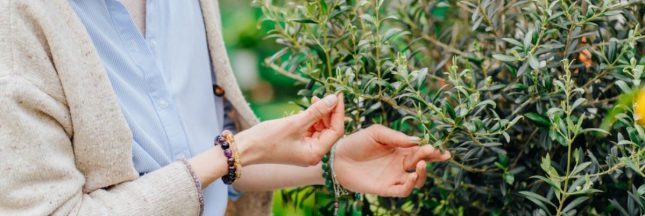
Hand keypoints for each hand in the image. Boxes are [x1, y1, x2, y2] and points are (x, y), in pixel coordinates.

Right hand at [235, 94, 344, 165]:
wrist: (245, 148)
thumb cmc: (268, 139)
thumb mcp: (295, 123)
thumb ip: (316, 111)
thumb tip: (334, 99)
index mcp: (315, 154)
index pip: (336, 131)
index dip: (338, 112)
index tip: (338, 95)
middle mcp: (314, 155)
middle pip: (330, 130)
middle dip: (329, 112)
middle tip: (326, 95)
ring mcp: (306, 150)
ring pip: (321, 129)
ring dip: (320, 114)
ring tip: (314, 100)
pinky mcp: (299, 145)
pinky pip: (311, 130)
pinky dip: (312, 119)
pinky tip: (308, 108)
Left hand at [333, 125, 449, 196]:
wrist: (337, 157)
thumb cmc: (356, 142)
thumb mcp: (376, 133)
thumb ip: (395, 136)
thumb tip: (416, 140)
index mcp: (400, 150)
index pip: (420, 150)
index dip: (432, 150)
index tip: (441, 148)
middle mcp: (400, 164)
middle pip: (422, 163)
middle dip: (430, 158)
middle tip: (434, 152)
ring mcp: (393, 177)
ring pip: (416, 180)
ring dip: (422, 174)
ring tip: (421, 164)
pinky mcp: (386, 188)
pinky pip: (403, 191)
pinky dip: (410, 186)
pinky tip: (411, 176)